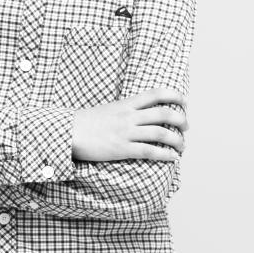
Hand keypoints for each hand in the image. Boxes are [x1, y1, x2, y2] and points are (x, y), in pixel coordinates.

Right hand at [71, 88, 187, 161]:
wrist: (67, 132)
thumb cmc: (85, 123)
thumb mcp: (108, 109)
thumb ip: (124, 111)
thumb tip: (138, 115)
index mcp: (126, 104)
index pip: (156, 94)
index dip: (174, 96)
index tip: (184, 102)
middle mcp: (129, 116)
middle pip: (164, 113)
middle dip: (181, 120)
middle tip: (186, 127)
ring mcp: (126, 132)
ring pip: (161, 133)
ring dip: (177, 140)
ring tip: (182, 146)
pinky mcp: (123, 149)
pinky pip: (150, 151)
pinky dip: (166, 155)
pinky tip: (173, 158)